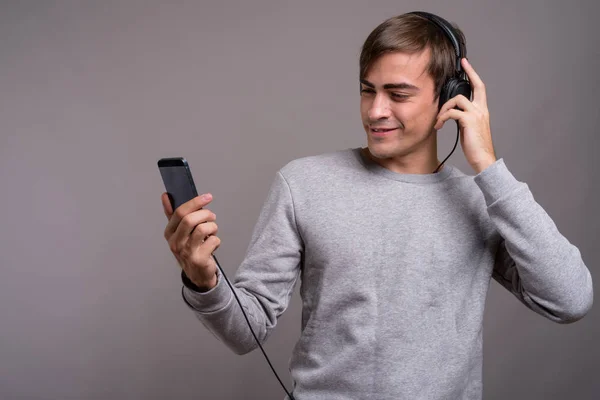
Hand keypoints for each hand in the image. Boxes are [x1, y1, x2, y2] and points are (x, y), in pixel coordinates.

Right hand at [162, 193, 220, 289]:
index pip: (179, 212)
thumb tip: (165, 195)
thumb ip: (173, 214)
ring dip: (212, 227)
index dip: (195, 202)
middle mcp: (175, 243)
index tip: (207, 197)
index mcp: (169, 233)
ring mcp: (186, 252)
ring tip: (212, 231)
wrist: (197, 274)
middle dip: (205, 214)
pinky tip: (213, 244)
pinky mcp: (199, 260)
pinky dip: (217, 240)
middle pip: (190, 219)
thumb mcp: (179, 232)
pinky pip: (213, 241)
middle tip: (212, 216)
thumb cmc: (189, 249)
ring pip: (203, 229)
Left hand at [434, 58, 496, 173]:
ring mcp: (476, 114)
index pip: (480, 88)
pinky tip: (438, 126)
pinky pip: (452, 112)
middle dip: (469, 72)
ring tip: (438, 121)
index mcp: (482, 110)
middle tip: (461, 64)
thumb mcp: (469, 128)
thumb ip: (464, 117)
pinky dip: (442, 118)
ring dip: (444, 108)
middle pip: (477, 85)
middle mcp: (481, 109)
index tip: (466, 64)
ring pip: (457, 100)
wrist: (483, 159)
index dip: (473, 74)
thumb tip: (453, 113)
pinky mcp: (469, 121)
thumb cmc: (475, 146)